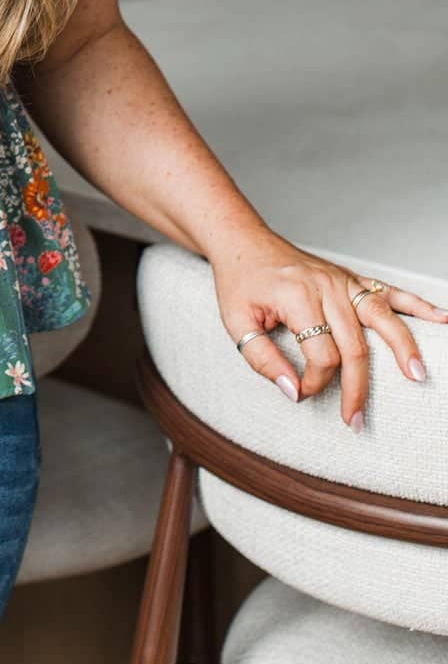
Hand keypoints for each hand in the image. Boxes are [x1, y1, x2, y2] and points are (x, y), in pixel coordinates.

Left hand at [210, 231, 447, 430]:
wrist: (243, 242)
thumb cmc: (239, 282)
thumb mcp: (236, 324)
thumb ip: (263, 361)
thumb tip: (294, 391)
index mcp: (297, 296)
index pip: (320, 354)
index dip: (314, 382)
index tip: (300, 391)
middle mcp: (326, 286)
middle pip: (354, 345)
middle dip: (357, 388)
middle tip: (356, 421)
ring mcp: (342, 280)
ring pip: (382, 317)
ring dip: (403, 347)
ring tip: (417, 376)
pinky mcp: (350, 278)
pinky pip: (388, 292)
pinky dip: (416, 304)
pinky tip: (441, 317)